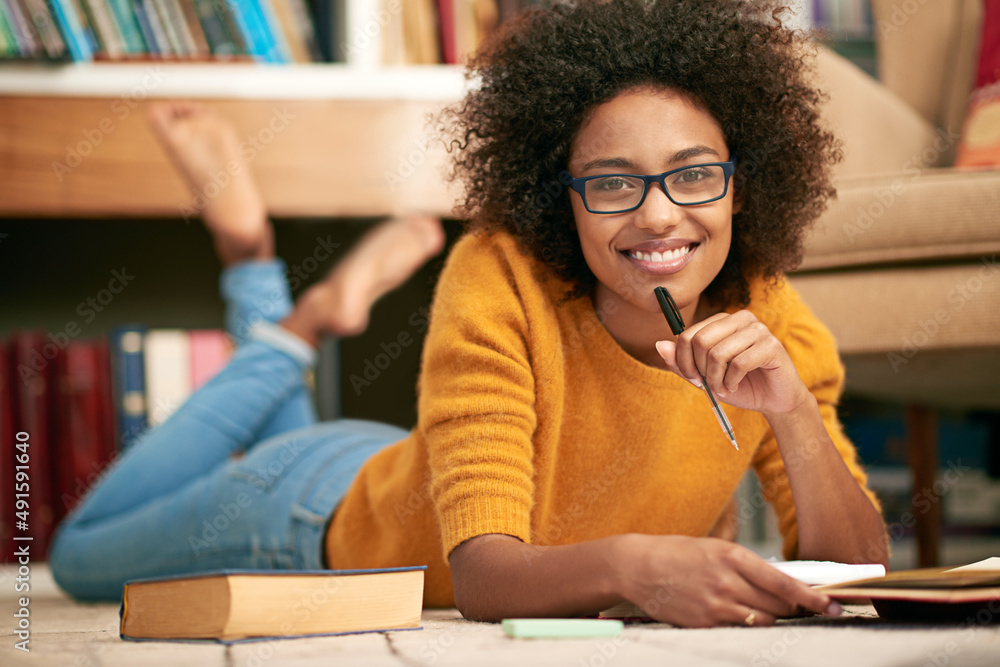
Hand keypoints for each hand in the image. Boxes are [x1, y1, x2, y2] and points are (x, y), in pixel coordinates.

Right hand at [614, 534, 839, 626]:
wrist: (638, 566)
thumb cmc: (678, 553)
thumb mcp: (715, 548)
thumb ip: (746, 566)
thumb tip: (781, 584)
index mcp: (733, 556)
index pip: (784, 584)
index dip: (812, 598)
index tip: (833, 605)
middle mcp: (728, 581)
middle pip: (779, 607)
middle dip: (792, 608)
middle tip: (797, 607)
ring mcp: (716, 605)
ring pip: (763, 622)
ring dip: (770, 618)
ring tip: (763, 609)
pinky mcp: (705, 623)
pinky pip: (739, 630)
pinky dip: (746, 626)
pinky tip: (738, 616)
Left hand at [655, 310, 808, 414]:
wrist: (774, 400)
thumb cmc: (739, 384)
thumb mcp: (705, 377)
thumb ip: (682, 363)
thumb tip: (659, 345)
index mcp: (723, 321)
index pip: (688, 335)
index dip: (683, 361)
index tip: (693, 379)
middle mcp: (740, 319)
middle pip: (701, 341)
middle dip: (699, 370)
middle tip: (708, 386)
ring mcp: (758, 330)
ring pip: (718, 353)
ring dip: (715, 379)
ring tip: (723, 388)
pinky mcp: (772, 345)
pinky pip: (739, 363)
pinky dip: (732, 381)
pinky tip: (735, 386)